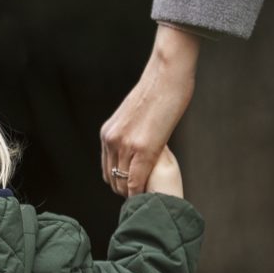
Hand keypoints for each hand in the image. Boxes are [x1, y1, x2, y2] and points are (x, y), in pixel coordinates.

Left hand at [101, 24, 199, 195]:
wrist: (166, 75)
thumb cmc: (157, 91)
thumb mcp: (134, 115)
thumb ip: (130, 131)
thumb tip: (136, 140)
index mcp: (108, 132)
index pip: (107, 168)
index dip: (119, 182)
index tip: (132, 188)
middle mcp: (111, 140)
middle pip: (112, 178)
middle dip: (125, 190)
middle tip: (142, 196)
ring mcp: (125, 145)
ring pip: (123, 182)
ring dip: (134, 193)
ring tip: (149, 197)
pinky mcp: (143, 148)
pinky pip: (137, 179)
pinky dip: (142, 191)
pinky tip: (152, 195)